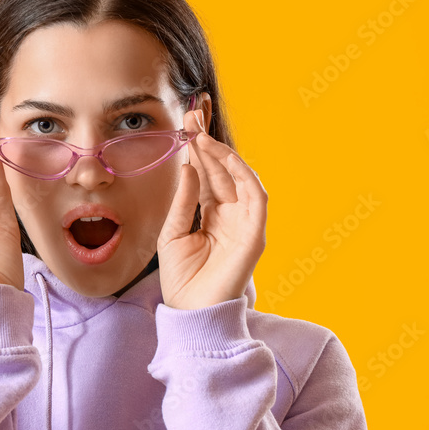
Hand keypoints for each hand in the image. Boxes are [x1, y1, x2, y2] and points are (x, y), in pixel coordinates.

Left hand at [158, 109, 266, 309]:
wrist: (191, 314)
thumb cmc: (181, 279)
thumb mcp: (172, 233)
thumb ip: (182, 201)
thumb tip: (188, 166)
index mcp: (212, 214)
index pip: (208, 173)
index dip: (200, 148)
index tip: (188, 121)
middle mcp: (231, 214)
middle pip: (224, 170)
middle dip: (209, 142)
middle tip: (194, 115)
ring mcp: (245, 223)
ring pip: (241, 179)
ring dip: (224, 155)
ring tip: (202, 136)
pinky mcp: (255, 235)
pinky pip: (256, 198)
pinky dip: (243, 175)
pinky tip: (225, 159)